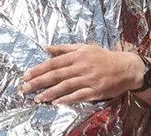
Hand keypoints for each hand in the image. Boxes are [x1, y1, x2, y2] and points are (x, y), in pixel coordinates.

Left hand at [21, 44, 142, 104]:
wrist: (125, 67)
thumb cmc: (103, 57)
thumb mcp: (84, 48)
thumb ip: (64, 49)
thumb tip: (46, 48)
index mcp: (77, 55)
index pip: (53, 62)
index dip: (38, 69)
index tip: (25, 76)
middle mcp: (81, 66)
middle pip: (56, 74)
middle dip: (39, 82)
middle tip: (25, 89)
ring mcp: (88, 79)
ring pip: (65, 86)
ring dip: (50, 93)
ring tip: (37, 98)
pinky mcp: (95, 91)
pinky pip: (79, 95)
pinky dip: (67, 99)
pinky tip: (56, 102)